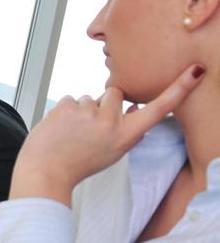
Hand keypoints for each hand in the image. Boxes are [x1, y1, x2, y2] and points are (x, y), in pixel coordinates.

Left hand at [12, 64, 204, 202]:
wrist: (46, 170)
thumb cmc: (79, 163)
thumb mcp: (113, 152)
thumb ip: (125, 130)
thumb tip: (131, 108)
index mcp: (127, 136)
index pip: (158, 110)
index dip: (179, 89)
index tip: (195, 72)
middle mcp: (111, 122)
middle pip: (114, 92)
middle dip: (103, 102)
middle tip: (90, 125)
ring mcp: (89, 113)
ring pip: (89, 98)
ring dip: (82, 110)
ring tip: (72, 131)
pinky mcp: (67, 106)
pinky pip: (70, 100)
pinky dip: (65, 111)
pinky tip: (61, 127)